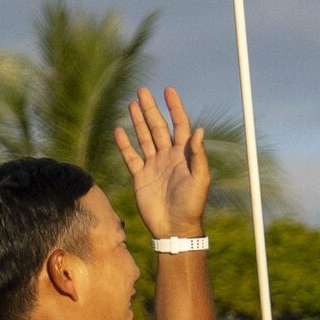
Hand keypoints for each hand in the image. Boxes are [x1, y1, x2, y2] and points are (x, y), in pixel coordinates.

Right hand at [115, 86, 208, 237]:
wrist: (174, 229)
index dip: (174, 108)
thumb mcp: (199, 180)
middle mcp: (168, 157)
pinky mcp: (140, 177)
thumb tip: (199, 130)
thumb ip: (198, 155)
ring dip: (138, 121)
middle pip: (158, 127)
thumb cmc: (191, 206)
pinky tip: (119, 131)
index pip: (179, 125)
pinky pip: (131, 157)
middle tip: (142, 91)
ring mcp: (153, 166)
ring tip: (132, 104)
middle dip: (151, 109)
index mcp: (184, 155)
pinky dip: (124, 144)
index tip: (168, 90)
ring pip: (144, 138)